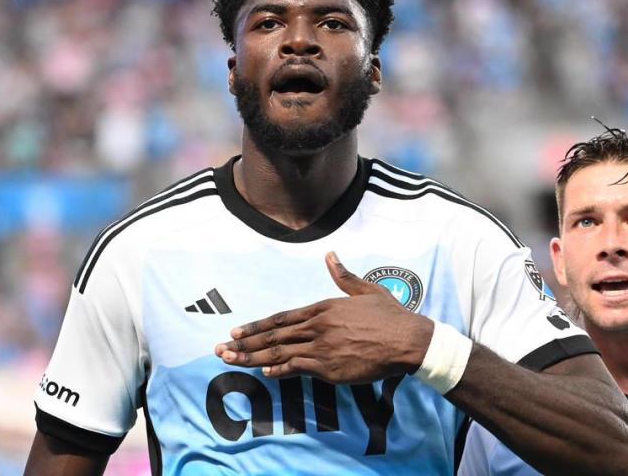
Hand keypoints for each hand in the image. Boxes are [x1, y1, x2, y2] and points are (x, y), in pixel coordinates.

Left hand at [214, 252, 433, 382]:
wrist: (407, 340)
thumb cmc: (390, 316)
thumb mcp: (365, 289)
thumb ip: (343, 275)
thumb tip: (330, 255)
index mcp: (323, 307)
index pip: (281, 319)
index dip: (256, 326)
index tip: (236, 331)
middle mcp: (317, 326)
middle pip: (273, 336)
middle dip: (244, 343)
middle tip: (220, 348)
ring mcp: (322, 348)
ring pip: (279, 353)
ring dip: (252, 358)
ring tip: (230, 360)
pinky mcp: (331, 368)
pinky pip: (299, 369)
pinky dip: (280, 370)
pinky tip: (264, 373)